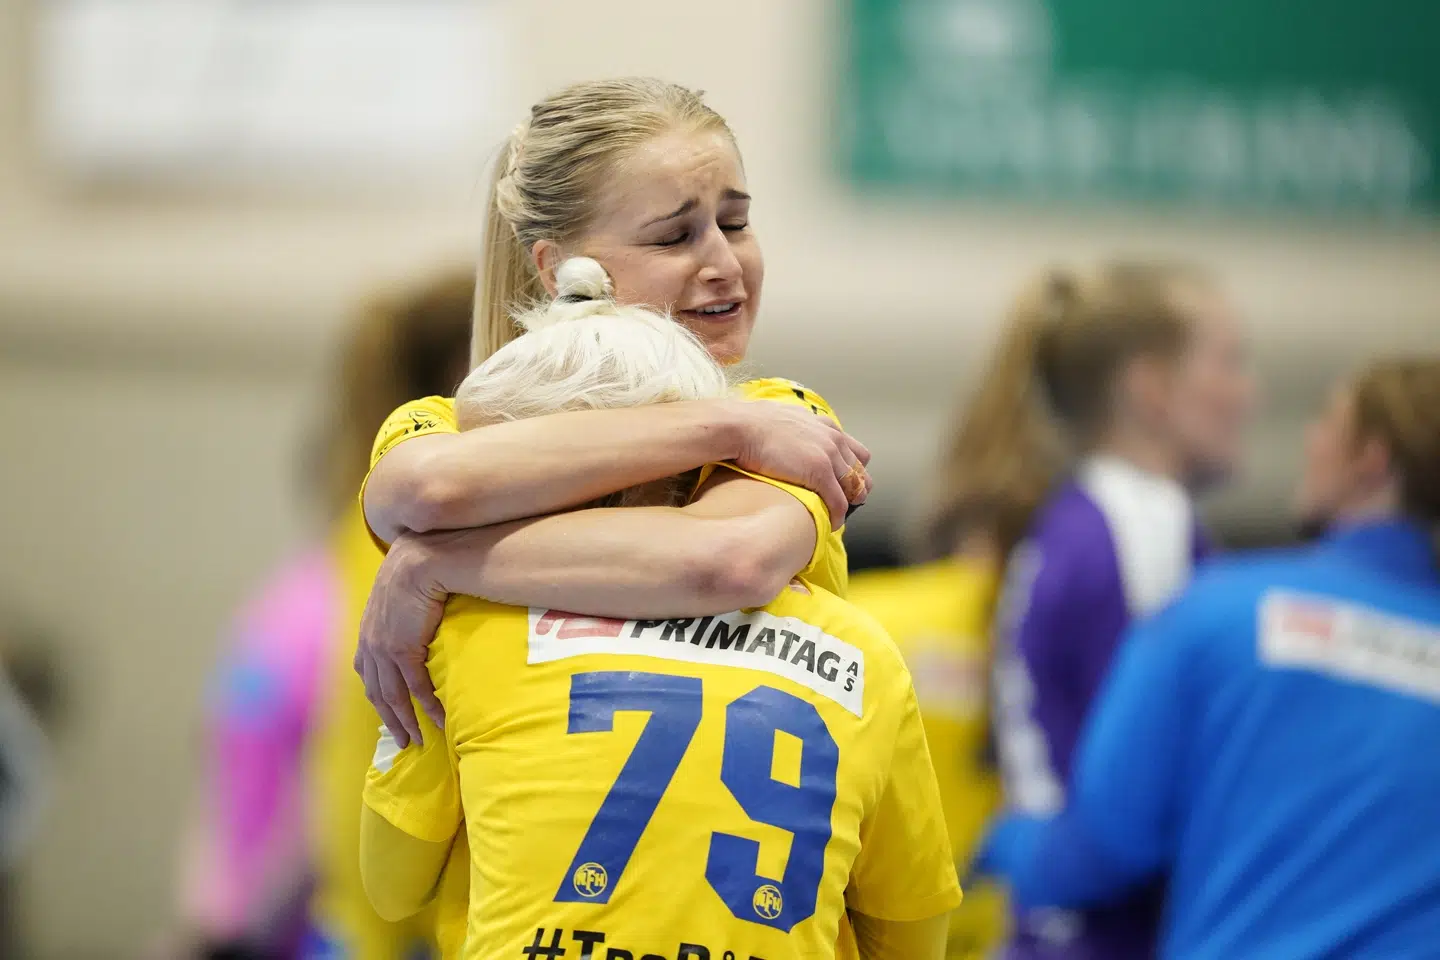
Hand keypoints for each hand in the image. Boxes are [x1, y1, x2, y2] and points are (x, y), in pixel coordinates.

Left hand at [353, 533, 448, 747]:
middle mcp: (370, 645)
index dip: (380, 700)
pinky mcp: (403, 649)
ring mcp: (384, 649)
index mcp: (368, 634)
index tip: (391, 717)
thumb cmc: (416, 569)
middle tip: (405, 742)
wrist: (420, 559)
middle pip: (378, 694)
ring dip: (406, 721)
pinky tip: (437, 720)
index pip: (370, 677)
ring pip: (393, 696)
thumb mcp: (398, 594)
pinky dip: (426, 706)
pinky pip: (415, 686)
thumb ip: (400, 613)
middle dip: (390, 721)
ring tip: (419, 740)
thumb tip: (415, 619)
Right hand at [731, 401, 871, 528]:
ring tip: (836, 516)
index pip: (856, 452)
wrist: (741, 427)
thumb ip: (794, 429)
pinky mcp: (820, 473)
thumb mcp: (783, 418)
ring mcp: (829, 456)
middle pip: (861, 470)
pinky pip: (839, 502)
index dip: (853, 470)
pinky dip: (837, 516)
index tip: (842, 484)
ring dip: (848, 504)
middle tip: (842, 503)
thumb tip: (785, 437)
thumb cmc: (751, 423)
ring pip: (854, 487)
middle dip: (855, 488)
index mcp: (826, 426)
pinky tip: (830, 524)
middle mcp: (833, 439)